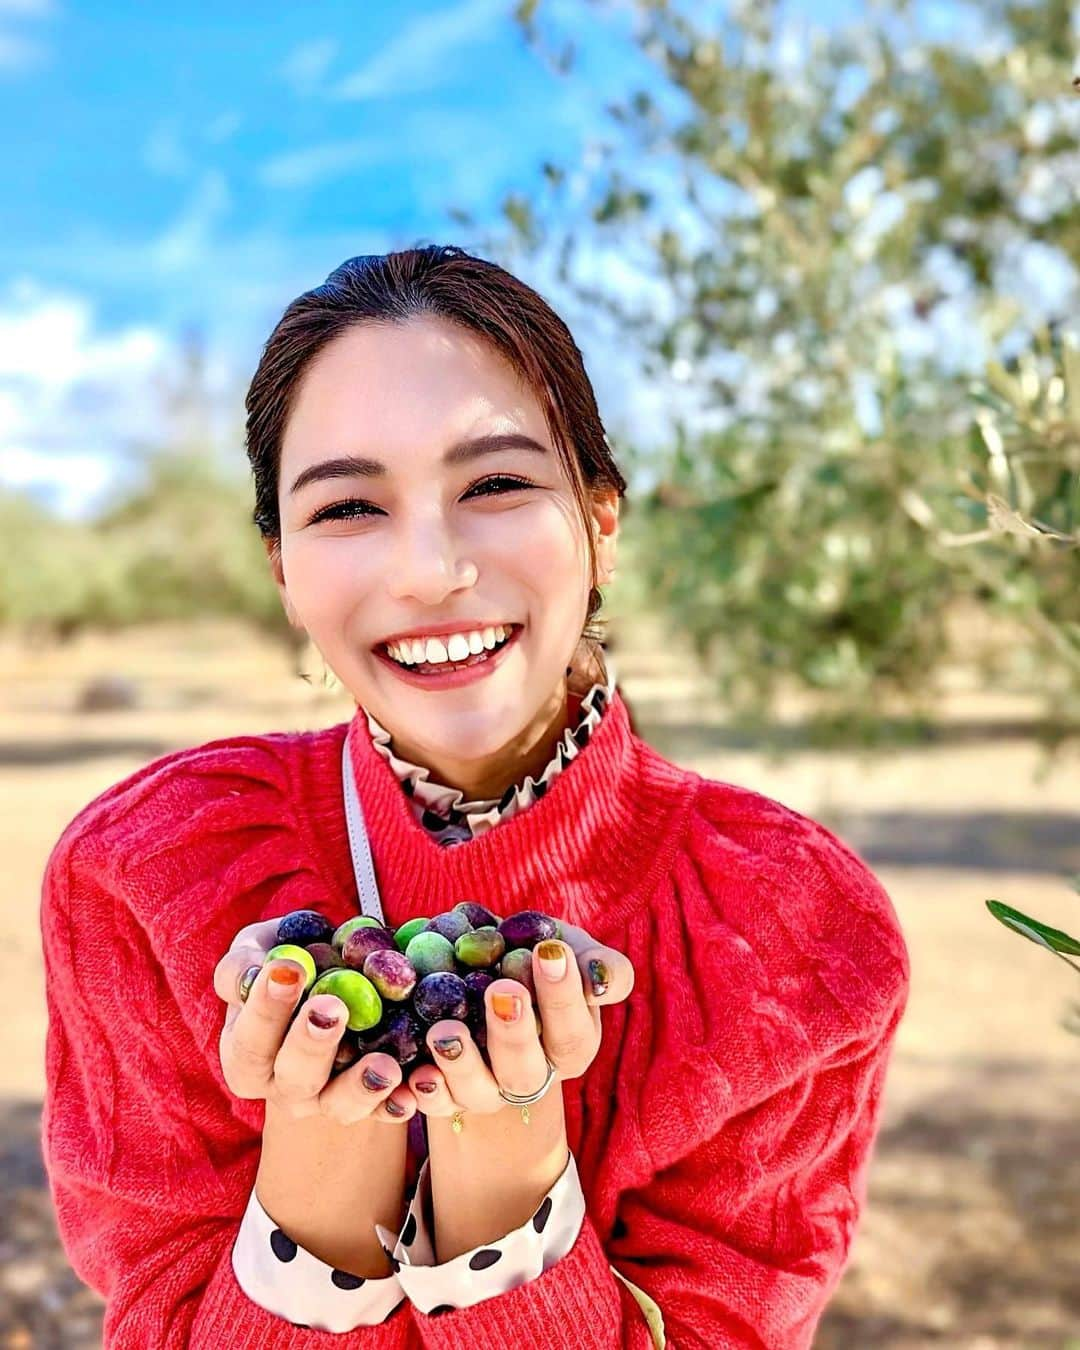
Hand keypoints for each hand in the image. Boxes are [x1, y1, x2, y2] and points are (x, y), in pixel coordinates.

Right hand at [213, 917, 417, 1124]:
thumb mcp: (257, 952)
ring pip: (339, 1105)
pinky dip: (400, 1100)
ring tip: (383, 1063)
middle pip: (294, 1079)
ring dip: (360, 1086)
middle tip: (331, 1008)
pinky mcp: (371, 1101)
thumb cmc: (289, 960)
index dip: (265, 1011)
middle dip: (311, 1045)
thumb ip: (243, 964)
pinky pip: (386, 1108)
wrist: (337, 970)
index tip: (290, 970)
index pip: (248, 1043)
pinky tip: (416, 1086)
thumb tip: (251, 975)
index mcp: (247, 1055)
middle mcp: (284, 1086)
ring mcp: (328, 1099)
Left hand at [404, 918, 634, 1116]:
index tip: (548, 952)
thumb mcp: (571, 948)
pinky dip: (426, 1093)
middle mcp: (530, 1074)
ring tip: (445, 1031)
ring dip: (462, 1066)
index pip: (573, 1032)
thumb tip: (602, 981)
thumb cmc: (534, 953)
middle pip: (526, 1071)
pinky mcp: (445, 1093)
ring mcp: (486, 1087)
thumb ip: (598, 965)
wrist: (481, 962)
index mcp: (570, 1044)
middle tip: (502, 990)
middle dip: (514, 1034)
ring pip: (479, 1094)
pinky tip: (417, 1073)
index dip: (563, 997)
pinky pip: (435, 1103)